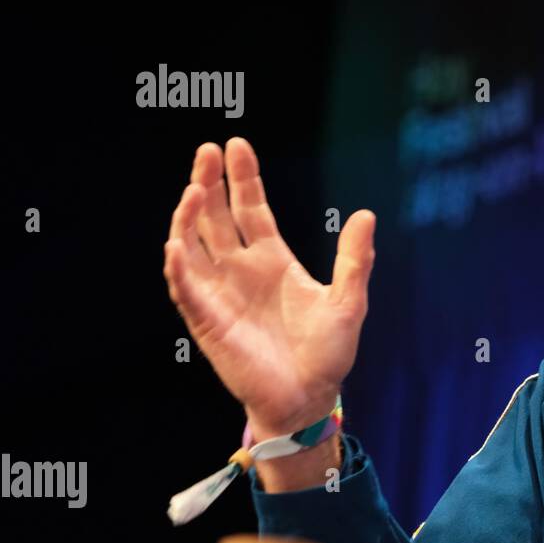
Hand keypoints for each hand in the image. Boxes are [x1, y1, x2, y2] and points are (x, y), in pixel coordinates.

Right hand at [163, 138, 375, 439]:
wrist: (309, 397)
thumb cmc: (327, 353)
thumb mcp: (348, 300)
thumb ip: (355, 259)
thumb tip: (366, 215)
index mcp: (273, 261)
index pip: (251, 209)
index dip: (243, 178)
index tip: (236, 145)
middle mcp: (241, 270)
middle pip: (216, 218)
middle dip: (208, 183)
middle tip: (206, 150)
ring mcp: (220, 293)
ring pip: (192, 245)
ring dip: (188, 217)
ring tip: (193, 188)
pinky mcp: (207, 320)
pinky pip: (185, 288)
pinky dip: (178, 266)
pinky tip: (177, 242)